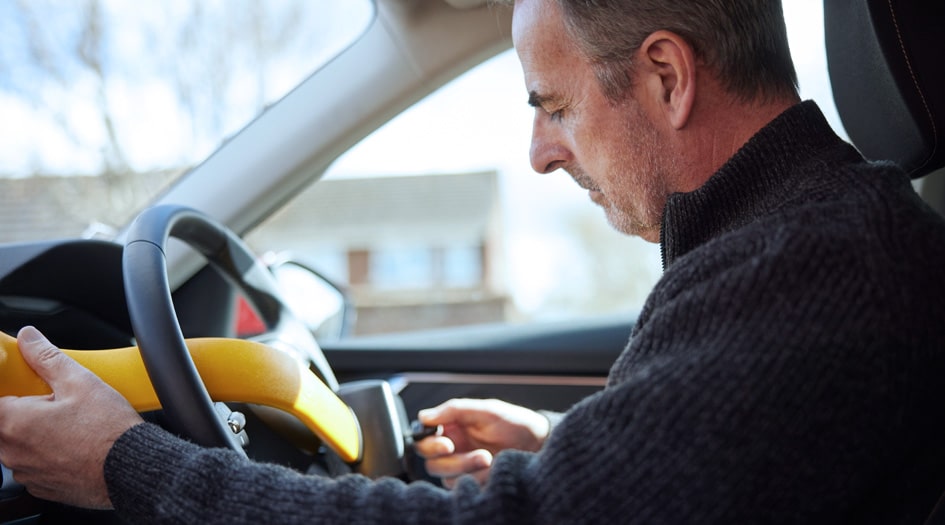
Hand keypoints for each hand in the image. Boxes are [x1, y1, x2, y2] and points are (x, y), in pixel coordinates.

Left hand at [0, 326, 142, 508]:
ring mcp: (27, 472)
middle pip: (6, 422)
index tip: (30, 390)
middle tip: (56, 403)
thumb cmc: (108, 430)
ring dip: (37, 434)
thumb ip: (46, 357)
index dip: (13, 390)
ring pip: (21, 445)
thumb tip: (28, 339)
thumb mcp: (80, 381)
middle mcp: (12, 452)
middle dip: (26, 410)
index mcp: (14, 422)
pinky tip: (75, 445)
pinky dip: (50, 455)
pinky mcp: (42, 487)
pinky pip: (36, 465)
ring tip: (72, 425)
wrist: (132, 467)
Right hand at [414, 398, 549, 487]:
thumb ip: (453, 410)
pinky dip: (476, 478)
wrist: (539, 443)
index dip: (429, 444)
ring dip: (468, 468)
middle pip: (431, 461)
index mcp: (451, 427)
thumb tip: (424, 416)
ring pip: (446, 476)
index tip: (447, 444)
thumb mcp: (486, 410)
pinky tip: (492, 468)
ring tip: (489, 458)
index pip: (423, 439)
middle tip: (477, 454)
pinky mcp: (473, 481)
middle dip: (453, 460)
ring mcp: (462, 466)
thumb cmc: (514, 423)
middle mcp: (452, 447)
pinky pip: (463, 486)